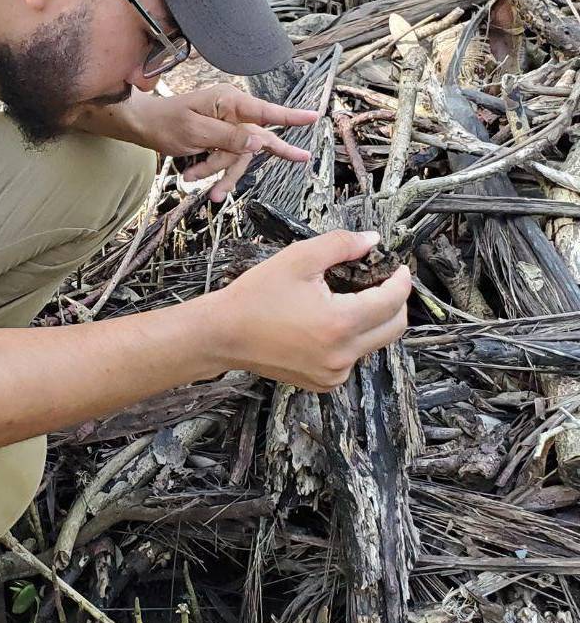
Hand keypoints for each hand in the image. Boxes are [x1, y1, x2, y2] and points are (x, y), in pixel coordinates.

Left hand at [138, 85, 319, 201]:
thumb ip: (229, 138)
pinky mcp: (219, 140)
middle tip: (304, 158)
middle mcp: (233, 112)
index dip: (291, 116)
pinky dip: (210, 171)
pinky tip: (191, 177)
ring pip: (237, 157)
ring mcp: (227, 127)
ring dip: (216, 171)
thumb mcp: (196, 132)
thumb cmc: (167, 123)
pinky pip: (225, 160)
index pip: (265, 110)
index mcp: (230, 101)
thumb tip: (258, 142)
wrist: (145, 127)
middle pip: (256, 140)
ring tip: (192, 179)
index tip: (314, 116)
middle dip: (259, 156)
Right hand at [210, 230, 411, 391]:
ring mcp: (334, 373)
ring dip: (371, 320)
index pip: (392, 301)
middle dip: (394, 301)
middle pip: (394, 327)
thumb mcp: (297, 259)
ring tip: (346, 298)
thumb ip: (340, 245)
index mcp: (340, 323)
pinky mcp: (323, 382)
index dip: (400, 280)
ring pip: (374, 343)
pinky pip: (352, 358)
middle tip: (381, 280)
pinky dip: (350, 339)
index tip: (398, 267)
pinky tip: (326, 323)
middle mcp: (342, 354)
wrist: (222, 334)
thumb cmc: (254, 297)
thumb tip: (371, 241)